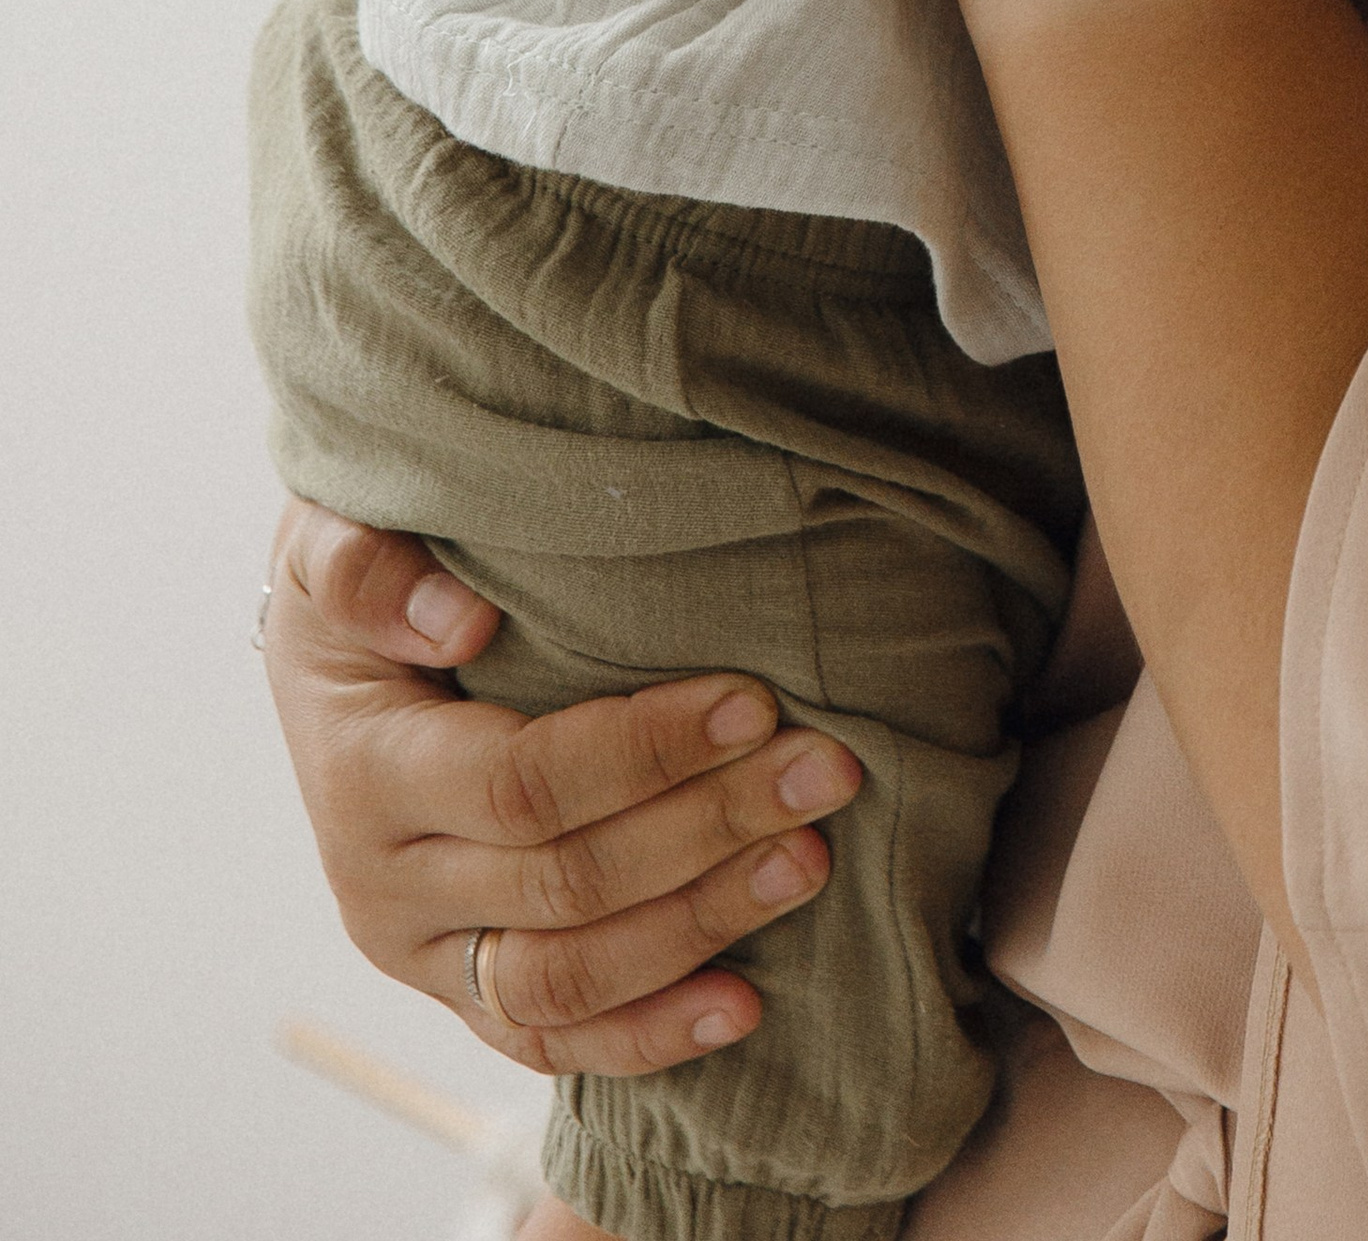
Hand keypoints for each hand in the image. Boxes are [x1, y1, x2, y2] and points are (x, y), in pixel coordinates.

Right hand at [260, 502, 858, 1075]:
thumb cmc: (364, 584)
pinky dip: (649, 1036)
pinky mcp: (462, 993)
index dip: (645, 751)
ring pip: (570, 979)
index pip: (523, 784)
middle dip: (711, 827)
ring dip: (702, 925)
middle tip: (823, 771)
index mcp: (364, 774)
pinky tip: (743, 1006)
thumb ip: (369, 569)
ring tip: (809, 862)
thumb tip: (463, 619)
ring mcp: (424, 956)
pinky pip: (552, 1042)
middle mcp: (383, 888)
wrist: (327, 669)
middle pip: (568, 884)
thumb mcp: (332, 542)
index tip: (754, 701)